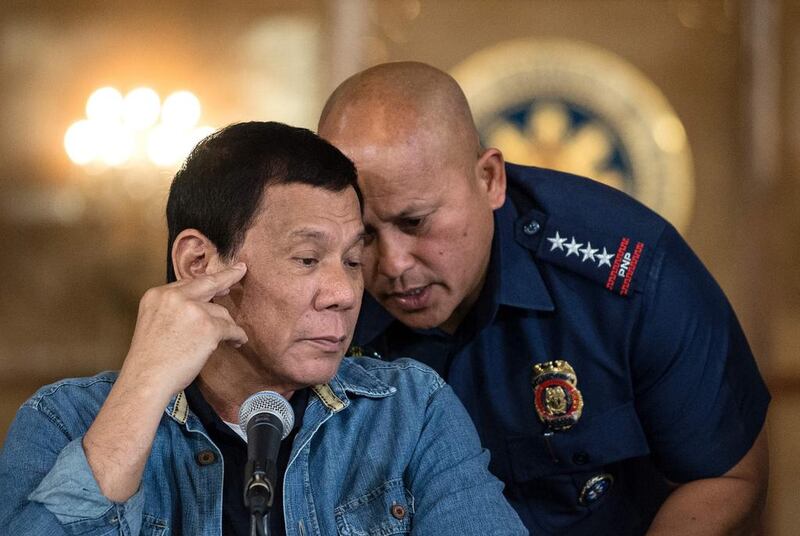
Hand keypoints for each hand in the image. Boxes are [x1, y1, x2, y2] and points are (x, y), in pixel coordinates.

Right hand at [118, 262, 248, 399]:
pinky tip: (238, 342)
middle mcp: (174, 297)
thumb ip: (174, 310)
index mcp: (157, 295)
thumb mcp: (153, 322)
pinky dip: (237, 336)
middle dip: (227, 276)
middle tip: (241, 270)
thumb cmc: (149, 360)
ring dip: (226, 325)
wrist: (146, 379)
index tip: (219, 280)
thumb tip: (202, 307)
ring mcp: (193, 310)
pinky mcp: (208, 327)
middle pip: (208, 282)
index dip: (205, 283)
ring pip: (221, 312)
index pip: (187, 284)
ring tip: (229, 338)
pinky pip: (231, 328)